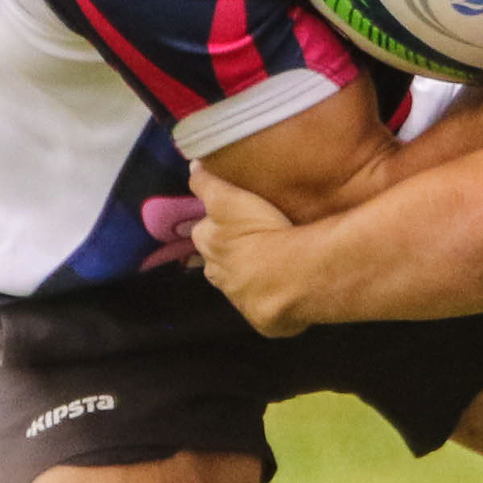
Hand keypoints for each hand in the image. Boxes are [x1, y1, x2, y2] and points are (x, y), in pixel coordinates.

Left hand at [188, 163, 307, 337]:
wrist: (289, 279)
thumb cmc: (259, 233)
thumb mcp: (229, 199)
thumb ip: (208, 183)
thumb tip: (192, 166)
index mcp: (209, 242)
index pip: (205, 229)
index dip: (216, 222)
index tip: (231, 217)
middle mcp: (217, 272)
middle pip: (218, 259)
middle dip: (229, 252)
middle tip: (253, 240)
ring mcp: (240, 297)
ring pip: (238, 283)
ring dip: (248, 276)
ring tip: (271, 263)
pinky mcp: (262, 317)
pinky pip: (264, 303)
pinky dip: (271, 295)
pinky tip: (286, 286)